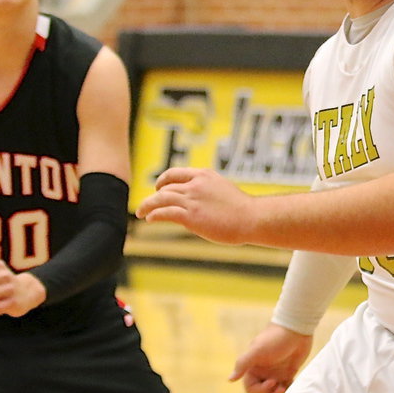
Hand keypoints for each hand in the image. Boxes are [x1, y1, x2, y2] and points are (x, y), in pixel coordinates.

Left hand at [136, 167, 255, 243]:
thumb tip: (202, 200)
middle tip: (147, 205)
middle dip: (154, 196)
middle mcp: (195, 185)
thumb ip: (209, 191)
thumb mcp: (224, 191)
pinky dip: (154, 215)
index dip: (163, 181)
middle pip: (165, 187)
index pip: (175, 173)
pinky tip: (150, 219)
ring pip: (160, 199)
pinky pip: (165, 213)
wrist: (253, 218)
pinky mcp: (190, 216)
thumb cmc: (243, 209)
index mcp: (204, 176)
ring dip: (147, 206)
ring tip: (141, 212)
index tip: (159, 188)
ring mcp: (192, 200)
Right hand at [230, 323, 313, 392]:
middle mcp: (263, 373)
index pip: (250, 389)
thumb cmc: (275, 338)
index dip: (260, 391)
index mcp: (253, 369)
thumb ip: (242, 364)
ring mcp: (276, 373)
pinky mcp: (288, 373)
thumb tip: (229, 380)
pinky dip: (288, 391)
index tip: (272, 382)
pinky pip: (286, 388)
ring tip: (285, 388)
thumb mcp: (257, 350)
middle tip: (280, 389)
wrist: (295, 328)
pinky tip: (292, 384)